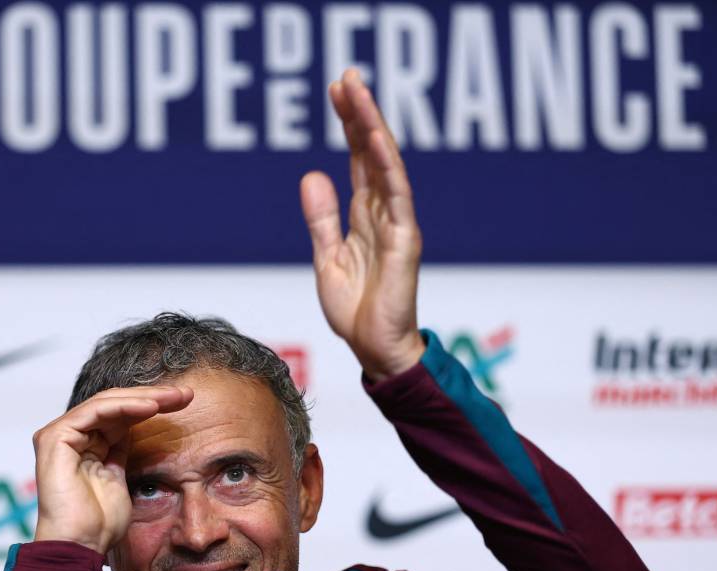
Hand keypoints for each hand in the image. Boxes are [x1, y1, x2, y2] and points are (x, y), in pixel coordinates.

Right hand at [32, 386, 193, 553]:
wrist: (82, 546)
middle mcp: (70, 435)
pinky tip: (151, 407)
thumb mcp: (121, 477)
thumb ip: (123, 451)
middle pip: (114, 404)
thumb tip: (140, 428)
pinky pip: (95, 411)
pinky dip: (125, 406)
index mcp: (84, 444)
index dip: (152, 405)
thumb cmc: (101, 524)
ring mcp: (59, 434)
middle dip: (152, 396)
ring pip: (107, 402)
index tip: (185, 402)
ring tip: (174, 398)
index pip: (120, 414)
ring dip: (144, 398)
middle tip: (185, 394)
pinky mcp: (55, 437)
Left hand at [300, 69, 425, 381]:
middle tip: (346, 76)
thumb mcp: (328, 258)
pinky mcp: (405, 240)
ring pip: (385, 165)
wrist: (375, 350)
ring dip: (371, 127)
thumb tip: (312, 175)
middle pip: (370, 153)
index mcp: (364, 215)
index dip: (348, 124)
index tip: (336, 90)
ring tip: (357, 92)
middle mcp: (384, 212)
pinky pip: (396, 195)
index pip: (356, 160)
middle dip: (359, 113)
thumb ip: (322, 219)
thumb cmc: (357, 309)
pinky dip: (385, 165)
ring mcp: (397, 223)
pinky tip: (373, 137)